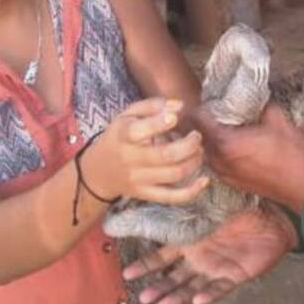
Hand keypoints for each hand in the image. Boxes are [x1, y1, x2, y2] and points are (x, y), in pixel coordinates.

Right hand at [83, 98, 207, 203]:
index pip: (139, 132)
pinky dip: (192, 191)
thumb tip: (179, 106)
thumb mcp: (127, 115)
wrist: (99, 171)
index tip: (174, 117)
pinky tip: (204, 180)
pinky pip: (172, 197)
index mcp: (123, 136)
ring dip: (194, 161)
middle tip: (196, 136)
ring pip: (174, 174)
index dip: (159, 123)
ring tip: (198, 151)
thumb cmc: (119, 137)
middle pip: (166, 155)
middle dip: (189, 145)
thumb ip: (152, 106)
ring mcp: (138, 179)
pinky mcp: (146, 194)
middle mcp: (130, 159)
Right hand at [122, 202, 297, 303]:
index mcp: (189, 240)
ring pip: (191, 287)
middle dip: (158, 287)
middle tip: (142, 297)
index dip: (146, 265)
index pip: (162, 255)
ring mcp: (215, 268)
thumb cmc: (238, 204)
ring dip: (176, 296)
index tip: (128, 273)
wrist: (272, 214)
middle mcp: (198, 257)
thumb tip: (164, 182)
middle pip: (174, 277)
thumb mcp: (208, 200)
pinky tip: (196, 300)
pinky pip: (220, 288)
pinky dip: (208, 295)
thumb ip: (186, 198)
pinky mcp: (235, 276)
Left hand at [205, 104, 303, 211]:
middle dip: (199, 125)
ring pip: (205, 154)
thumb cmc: (291, 153)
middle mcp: (220, 160)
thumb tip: (255, 94)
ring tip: (216, 129)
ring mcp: (225, 174)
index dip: (198, 109)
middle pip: (197, 139)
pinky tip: (228, 147)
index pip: (198, 122)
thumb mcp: (277, 119)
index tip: (204, 101)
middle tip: (207, 113)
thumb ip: (261, 104)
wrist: (303, 185)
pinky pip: (215, 165)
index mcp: (226, 143)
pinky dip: (216, 154)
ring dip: (207, 141)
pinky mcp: (232, 182)